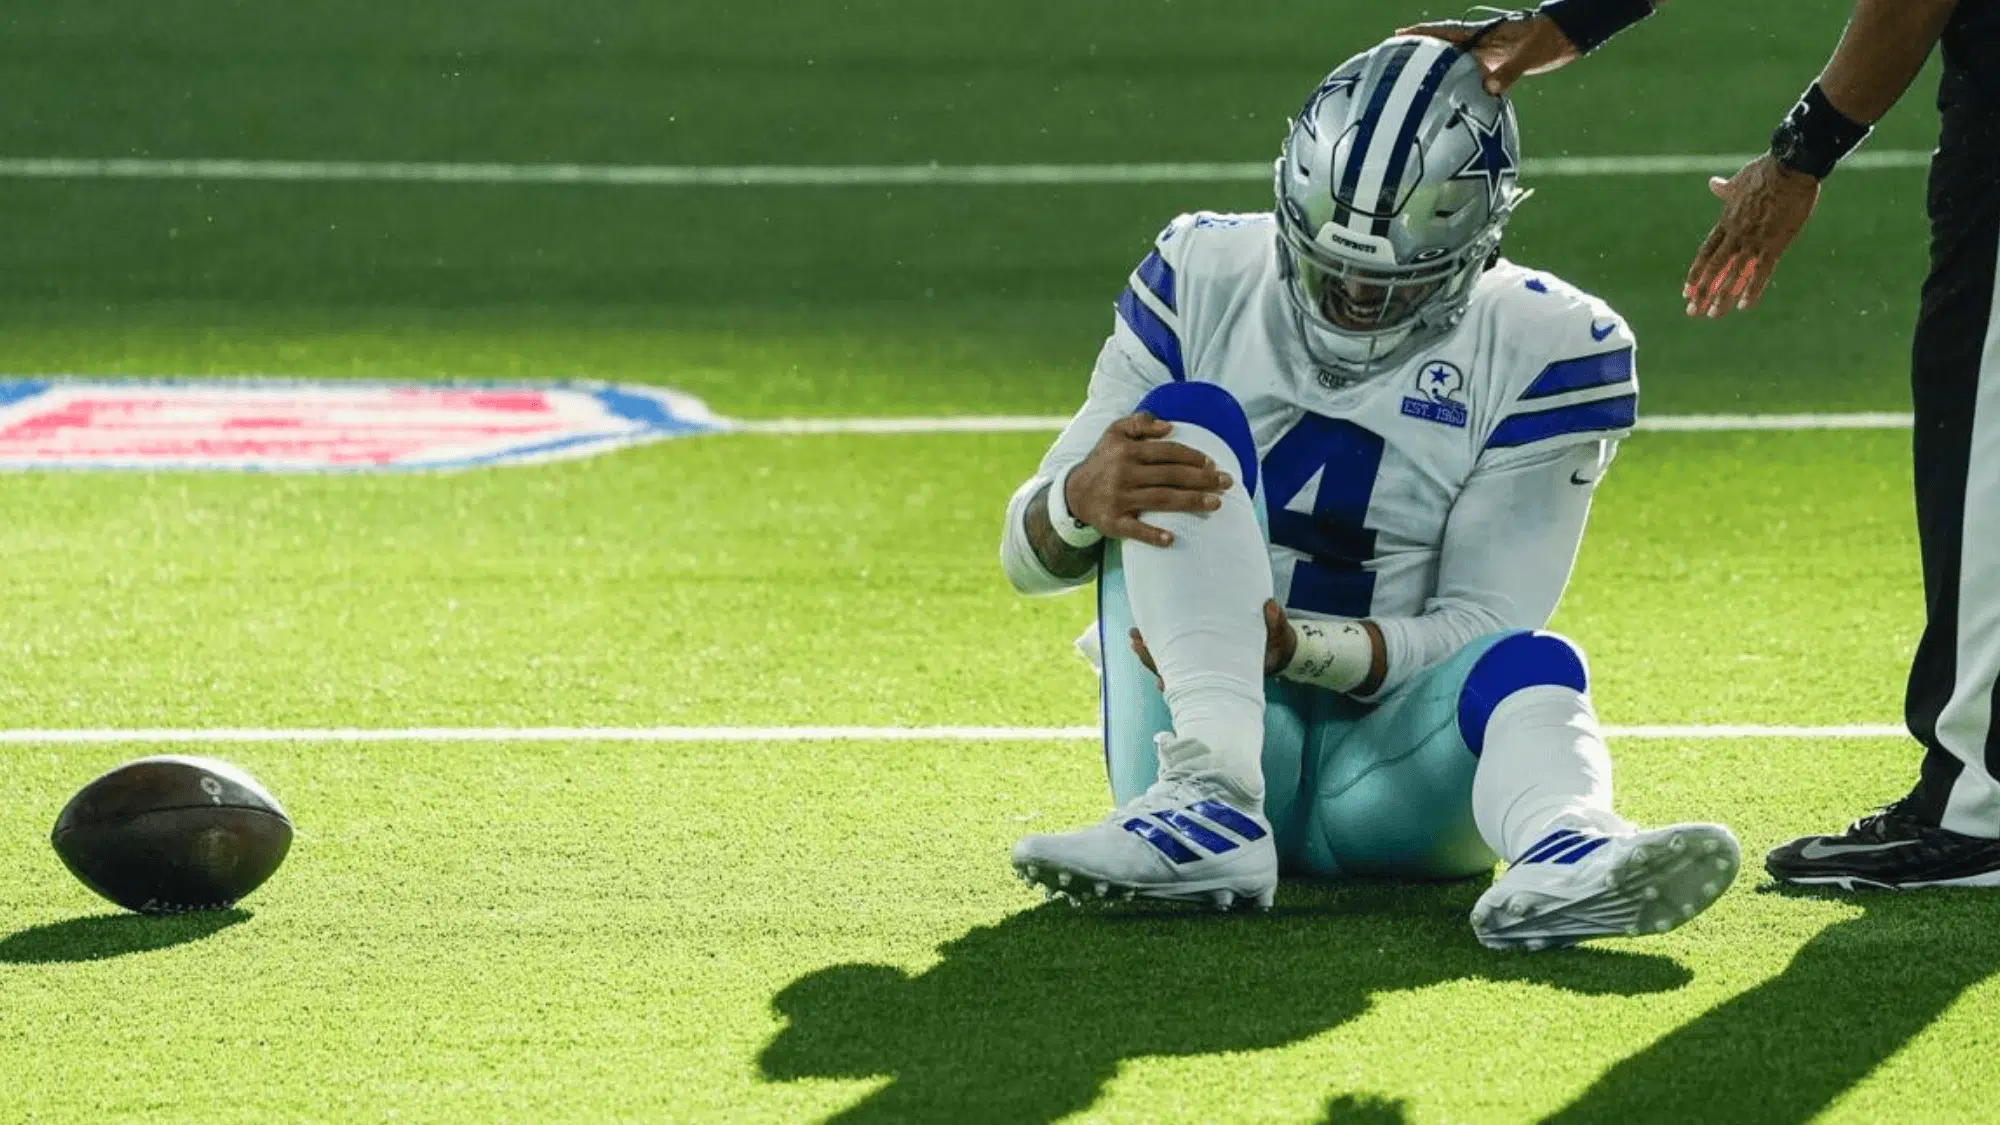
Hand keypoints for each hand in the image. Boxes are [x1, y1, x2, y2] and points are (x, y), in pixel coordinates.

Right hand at [1065, 413, 1231, 547]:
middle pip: (1170, 476)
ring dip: (1191, 501)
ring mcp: (1118, 499)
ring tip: (1216, 504)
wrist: (1073, 493)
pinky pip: (1134, 529)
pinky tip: (1171, 539)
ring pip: (1161, 499)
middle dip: (1202, 479)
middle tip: (1228, 483)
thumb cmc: (1103, 461)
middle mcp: (1123, 473)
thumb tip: (1169, 427)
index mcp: (1127, 451)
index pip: (1167, 452)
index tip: (1213, 463)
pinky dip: (1152, 535)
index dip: (1192, 457)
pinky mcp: (1112, 522)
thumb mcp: (1114, 433)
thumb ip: (1140, 423)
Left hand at [1129, 600, 1294, 689]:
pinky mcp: (1199, 656)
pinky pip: (1174, 656)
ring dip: (1150, 653)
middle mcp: (1208, 672)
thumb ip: (1274, 622)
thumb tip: (1271, 606)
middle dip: (1152, 659)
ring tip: (1134, 636)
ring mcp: (1202, 665)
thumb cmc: (1274, 644)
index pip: (1193, 677)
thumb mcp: (1278, 634)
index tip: (1159, 671)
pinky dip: (1159, 647)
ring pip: (1170, 665)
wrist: (1278, 651)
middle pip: (1174, 672)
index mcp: (1224, 672)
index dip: (1174, 674)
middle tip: (1136, 641)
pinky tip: (1145, 635)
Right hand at [1397, 14, 1579, 94]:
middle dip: (1422, 54)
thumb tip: (1487, 89)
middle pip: (1445, 49)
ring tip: (1414, 86)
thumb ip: (1508, 72)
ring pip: (1456, 65)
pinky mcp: (1496, 67)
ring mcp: (1487, 55)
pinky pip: (1471, 77)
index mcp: (1483, 34)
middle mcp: (1481, 44)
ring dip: (1439, 73)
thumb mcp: (1527, 55)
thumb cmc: (1546, 39)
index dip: (1423, 33)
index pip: (1447, 33)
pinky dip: (1459, 86)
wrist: (1565, 38)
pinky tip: (1448, 98)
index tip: (1399, 35)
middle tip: (1396, 62)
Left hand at [1683, 154, 1819, 318]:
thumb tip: (1712, 183)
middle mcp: (1736, 235)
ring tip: (1713, 315)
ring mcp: (1754, 241)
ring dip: (1722, 297)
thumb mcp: (1739, 181)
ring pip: (1733, 275)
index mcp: (1727, 222)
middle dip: (1701, 292)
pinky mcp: (1775, 244)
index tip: (1686, 290)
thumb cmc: (1765, 171)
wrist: (1790, 167)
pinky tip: (1744, 307)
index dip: (1696, 273)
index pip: (1706, 253)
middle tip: (1692, 311)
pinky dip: (1752, 290)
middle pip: (1714, 269)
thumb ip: (1725, 189)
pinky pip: (1761, 272)